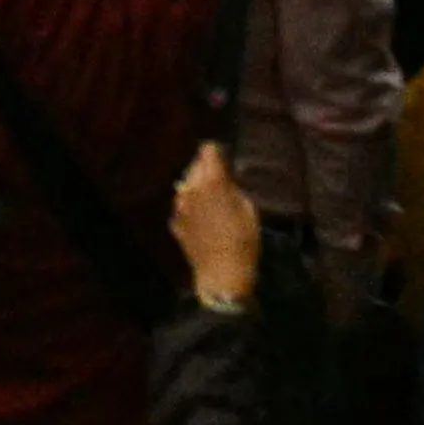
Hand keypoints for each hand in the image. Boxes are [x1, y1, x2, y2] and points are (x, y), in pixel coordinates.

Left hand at [165, 134, 264, 315]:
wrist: (221, 274)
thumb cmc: (243, 241)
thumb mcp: (249, 209)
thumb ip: (233, 187)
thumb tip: (226, 177)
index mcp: (211, 181)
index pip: (208, 150)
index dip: (217, 152)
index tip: (225, 158)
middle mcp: (190, 188)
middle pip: (195, 165)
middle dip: (207, 168)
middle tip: (222, 182)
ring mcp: (179, 206)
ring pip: (186, 185)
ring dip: (197, 187)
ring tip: (212, 202)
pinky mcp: (174, 222)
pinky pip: (183, 205)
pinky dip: (191, 206)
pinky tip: (203, 220)